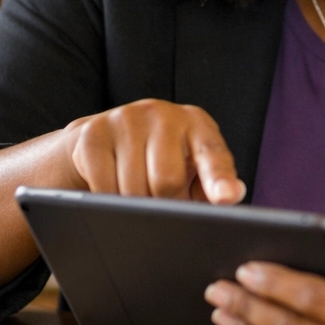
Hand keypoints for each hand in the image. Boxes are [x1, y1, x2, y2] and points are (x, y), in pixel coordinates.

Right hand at [62, 99, 245, 203]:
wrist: (104, 135)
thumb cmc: (160, 158)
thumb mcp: (192, 167)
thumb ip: (214, 184)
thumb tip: (231, 196)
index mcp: (196, 123)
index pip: (212, 154)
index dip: (219, 179)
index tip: (226, 198)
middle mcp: (162, 114)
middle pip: (167, 182)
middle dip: (166, 207)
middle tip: (164, 211)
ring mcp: (125, 119)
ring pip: (133, 190)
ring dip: (136, 208)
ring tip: (139, 198)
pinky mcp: (93, 134)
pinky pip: (103, 188)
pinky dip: (109, 202)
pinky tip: (113, 191)